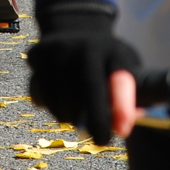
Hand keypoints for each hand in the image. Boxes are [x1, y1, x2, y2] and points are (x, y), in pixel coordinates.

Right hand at [27, 0, 141, 144]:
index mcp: (114, 51)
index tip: (123, 130)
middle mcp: (87, 45)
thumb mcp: (126, 70)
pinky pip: (40, 93)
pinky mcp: (37, 53)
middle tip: (101, 141)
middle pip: (89, 87)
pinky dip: (49, 106)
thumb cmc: (107, 62)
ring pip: (61, 97)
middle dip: (95, 119)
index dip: (122, 105)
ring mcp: (59, 48)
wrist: (74, 28)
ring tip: (77, 117)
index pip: (120, 77)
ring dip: (70, 117)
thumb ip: (131, 97)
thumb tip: (123, 125)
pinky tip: (57, 102)